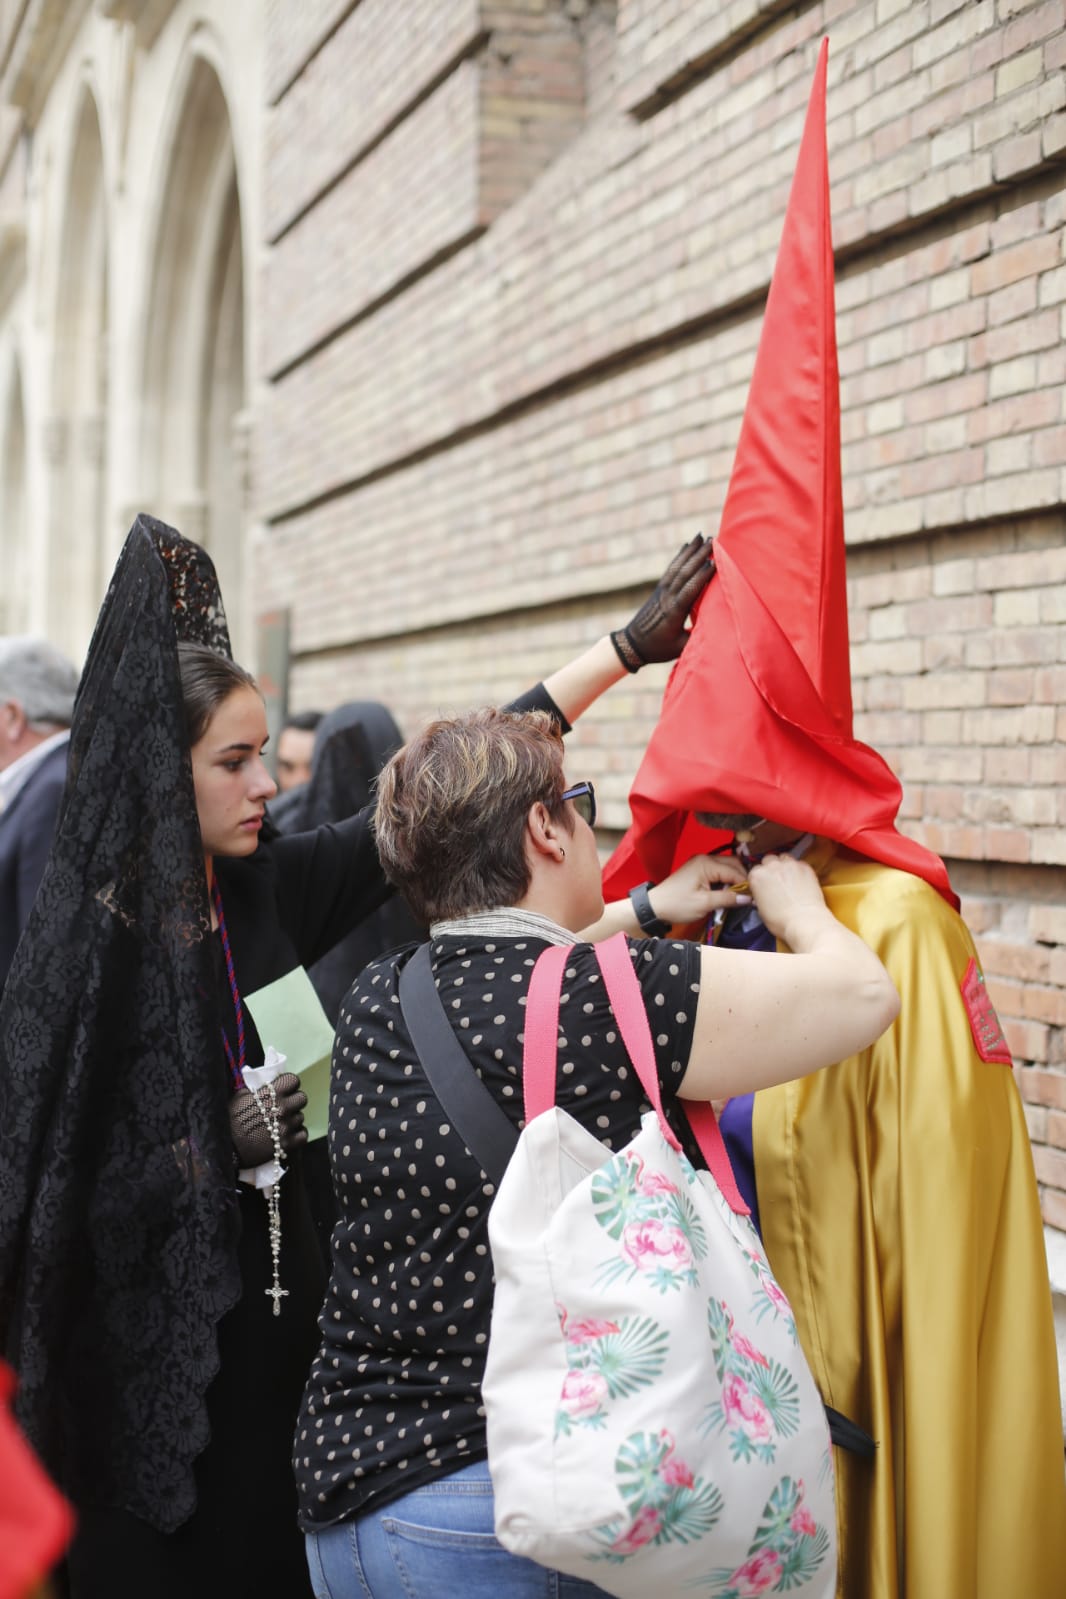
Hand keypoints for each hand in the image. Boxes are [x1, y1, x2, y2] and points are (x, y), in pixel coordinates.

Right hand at [229, 1071, 307, 1165]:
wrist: (226, 1147)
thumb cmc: (229, 1120)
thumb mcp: (240, 1097)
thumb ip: (255, 1090)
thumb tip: (262, 1085)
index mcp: (271, 1093)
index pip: (293, 1080)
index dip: (289, 1085)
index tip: (283, 1090)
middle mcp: (282, 1108)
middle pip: (302, 1098)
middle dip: (294, 1101)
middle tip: (284, 1107)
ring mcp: (286, 1126)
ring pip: (301, 1117)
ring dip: (292, 1119)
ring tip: (280, 1124)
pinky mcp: (287, 1143)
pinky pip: (303, 1134)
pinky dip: (297, 1135)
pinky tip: (287, 1135)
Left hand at [616, 535, 714, 667]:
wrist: (632, 644)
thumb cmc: (658, 649)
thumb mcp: (680, 648)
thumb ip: (696, 637)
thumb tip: (716, 627)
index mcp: (674, 612)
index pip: (690, 590)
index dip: (701, 576)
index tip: (714, 562)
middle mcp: (667, 598)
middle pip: (684, 573)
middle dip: (699, 556)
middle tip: (712, 540)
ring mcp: (662, 591)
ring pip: (677, 567)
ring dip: (690, 551)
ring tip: (701, 535)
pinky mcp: (659, 589)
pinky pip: (671, 569)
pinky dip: (679, 556)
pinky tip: (686, 546)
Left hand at [647, 852, 750, 928]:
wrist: (655, 906)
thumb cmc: (678, 904)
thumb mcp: (705, 904)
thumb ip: (727, 899)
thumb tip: (748, 898)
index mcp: (706, 863)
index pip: (734, 871)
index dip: (746, 884)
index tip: (756, 897)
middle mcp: (705, 858)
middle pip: (732, 864)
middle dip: (743, 878)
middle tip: (751, 894)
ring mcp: (701, 862)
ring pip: (726, 866)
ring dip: (735, 878)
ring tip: (742, 894)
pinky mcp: (698, 869)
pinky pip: (718, 870)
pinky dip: (726, 879)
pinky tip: (729, 891)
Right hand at [746, 855, 831, 947]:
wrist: (804, 921)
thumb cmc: (781, 920)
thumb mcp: (760, 909)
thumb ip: (760, 894)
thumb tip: (764, 892)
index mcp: (757, 876)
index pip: (755, 871)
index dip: (760, 878)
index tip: (765, 884)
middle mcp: (771, 866)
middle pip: (769, 860)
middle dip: (772, 868)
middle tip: (777, 880)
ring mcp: (789, 864)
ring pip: (784, 858)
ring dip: (785, 866)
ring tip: (789, 878)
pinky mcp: (805, 867)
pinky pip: (799, 863)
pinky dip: (799, 870)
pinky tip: (801, 881)